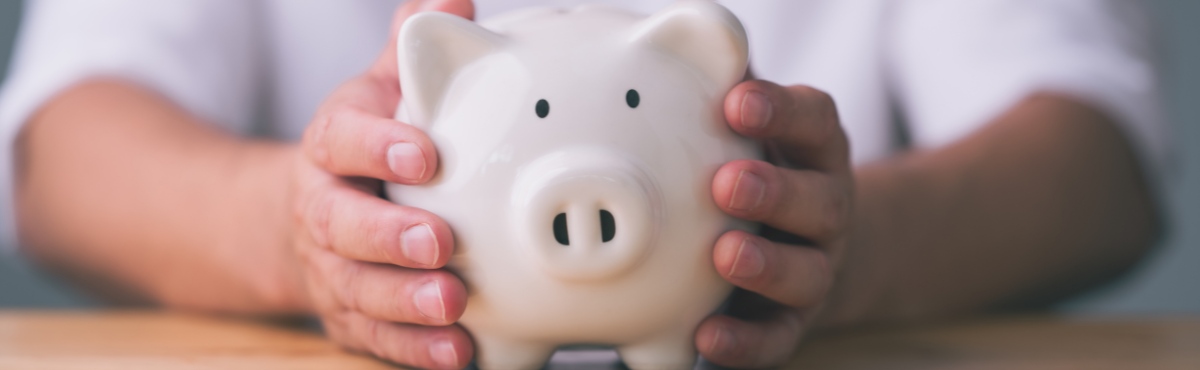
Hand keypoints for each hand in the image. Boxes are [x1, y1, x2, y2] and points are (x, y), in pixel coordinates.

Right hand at [291, 0, 475, 367]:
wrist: (304, 218)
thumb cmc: (362, 151)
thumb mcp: (377, 94)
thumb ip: (412, 54)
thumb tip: (452, 2)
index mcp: (331, 148)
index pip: (341, 139)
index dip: (376, 145)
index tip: (424, 152)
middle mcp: (323, 212)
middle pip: (343, 226)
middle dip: (388, 237)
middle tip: (438, 244)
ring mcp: (333, 271)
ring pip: (359, 290)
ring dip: (404, 303)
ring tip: (451, 305)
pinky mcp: (350, 317)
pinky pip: (376, 338)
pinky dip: (413, 350)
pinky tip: (457, 354)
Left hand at [697, 80, 852, 367]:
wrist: (805, 246)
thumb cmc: (759, 169)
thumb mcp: (750, 129)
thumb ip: (720, 94)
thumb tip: (675, 39)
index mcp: (815, 151)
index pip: (815, 121)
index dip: (781, 110)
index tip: (736, 101)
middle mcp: (826, 208)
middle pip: (820, 200)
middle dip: (774, 191)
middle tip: (726, 183)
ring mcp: (815, 268)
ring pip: (806, 272)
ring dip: (767, 266)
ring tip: (726, 255)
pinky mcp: (793, 321)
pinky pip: (778, 338)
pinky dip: (747, 342)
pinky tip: (708, 336)